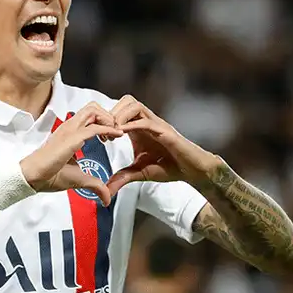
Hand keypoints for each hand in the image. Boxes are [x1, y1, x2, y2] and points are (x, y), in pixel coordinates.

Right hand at [20, 102, 123, 205]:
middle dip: (109, 116)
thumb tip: (106, 197)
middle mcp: (69, 127)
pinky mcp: (72, 138)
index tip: (112, 137)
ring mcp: (69, 130)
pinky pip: (94, 128)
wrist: (33, 177)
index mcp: (69, 133)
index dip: (104, 122)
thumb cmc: (48, 175)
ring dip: (109, 120)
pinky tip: (117, 135)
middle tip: (114, 132)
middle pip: (93, 107)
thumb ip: (95, 184)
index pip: (90, 116)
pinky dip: (109, 129)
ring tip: (114, 134)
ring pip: (94, 110)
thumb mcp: (78, 178)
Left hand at [106, 95, 220, 193]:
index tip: (99, 136)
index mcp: (139, 128)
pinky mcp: (166, 132)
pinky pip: (146, 121)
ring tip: (113, 133)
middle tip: (105, 132)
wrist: (193, 171)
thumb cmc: (169, 167)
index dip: (107, 119)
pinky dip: (132, 125)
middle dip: (111, 113)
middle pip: (126, 101)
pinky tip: (122, 134)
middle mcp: (147, 122)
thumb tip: (106, 191)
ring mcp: (157, 124)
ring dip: (120, 116)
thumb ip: (122, 178)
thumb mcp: (139, 173)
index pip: (120, 110)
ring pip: (135, 105)